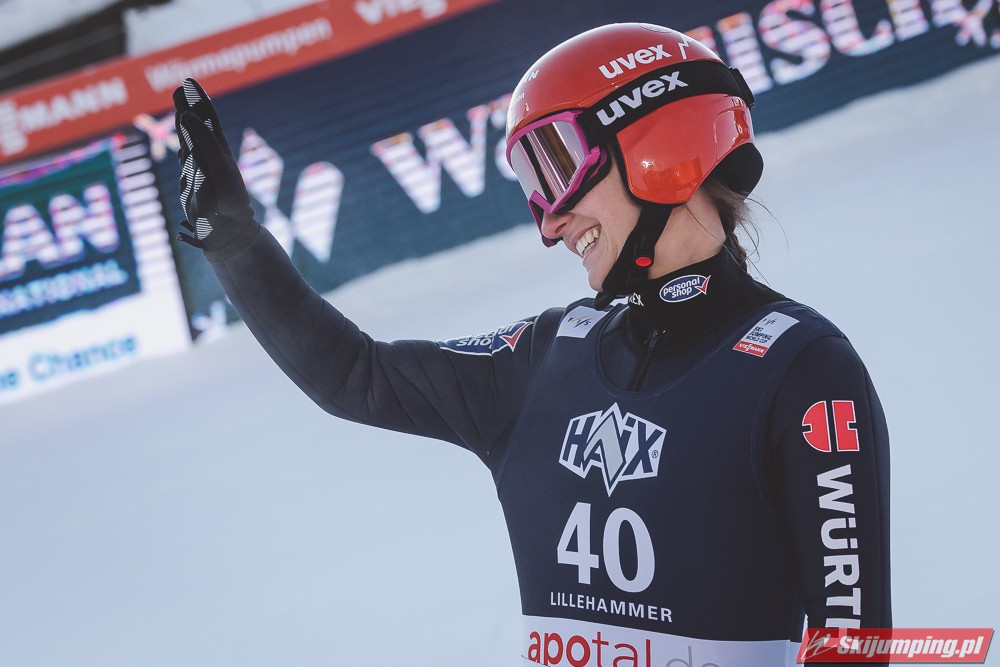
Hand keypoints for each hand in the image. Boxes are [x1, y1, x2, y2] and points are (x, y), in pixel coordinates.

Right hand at [172, 78, 255, 250]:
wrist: (229, 229)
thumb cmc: (229, 199)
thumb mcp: (219, 167)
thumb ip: (203, 141)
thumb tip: (186, 115)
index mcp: (219, 148)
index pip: (208, 119)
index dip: (199, 100)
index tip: (190, 83)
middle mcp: (208, 156)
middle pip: (195, 126)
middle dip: (187, 107)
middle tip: (180, 88)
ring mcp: (198, 169)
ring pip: (188, 141)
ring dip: (183, 124)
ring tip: (180, 107)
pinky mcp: (190, 182)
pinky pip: (185, 159)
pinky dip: (183, 146)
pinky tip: (183, 141)